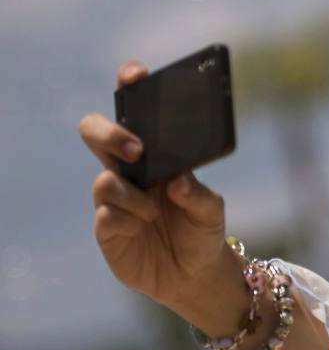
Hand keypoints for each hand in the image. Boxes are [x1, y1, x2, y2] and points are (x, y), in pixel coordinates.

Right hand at [79, 62, 238, 324]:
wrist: (195, 274)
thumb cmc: (202, 230)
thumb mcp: (212, 211)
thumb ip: (198, 194)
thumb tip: (176, 181)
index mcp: (155, 153)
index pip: (135, 110)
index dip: (130, 86)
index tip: (136, 74)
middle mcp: (127, 169)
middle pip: (95, 132)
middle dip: (109, 133)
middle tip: (137, 148)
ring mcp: (113, 198)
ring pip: (103, 180)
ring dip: (134, 195)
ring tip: (155, 212)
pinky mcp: (106, 227)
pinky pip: (107, 215)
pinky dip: (129, 220)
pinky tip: (144, 227)